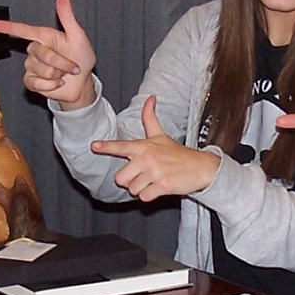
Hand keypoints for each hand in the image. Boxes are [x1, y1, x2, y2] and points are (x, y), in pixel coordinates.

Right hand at [0, 0, 96, 108]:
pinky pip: (36, 83)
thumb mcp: (78, 36)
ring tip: (64, 74)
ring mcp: (32, 66)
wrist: (82, 83)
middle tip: (72, 66)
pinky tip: (57, 83)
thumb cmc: (81, 58)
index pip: (23, 30)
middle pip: (41, 54)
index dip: (7, 27)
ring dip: (57, 74)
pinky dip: (51, 86)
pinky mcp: (32, 81)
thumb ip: (68, 17)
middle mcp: (36, 50)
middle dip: (61, 62)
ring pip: (41, 70)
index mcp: (44, 37)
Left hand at [89, 96, 219, 199]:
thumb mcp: (161, 135)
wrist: (200, 167)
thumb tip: (150, 97)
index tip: (94, 146)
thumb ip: (150, 118)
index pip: (121, 146)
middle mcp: (147, 158)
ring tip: (154, 180)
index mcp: (144, 146)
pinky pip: (144, 197)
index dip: (106, 147)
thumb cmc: (177, 153)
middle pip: (121, 178)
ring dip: (142, 189)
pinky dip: (150, 196)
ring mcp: (154, 172)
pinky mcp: (162, 185)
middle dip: (130, 181)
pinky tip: (159, 188)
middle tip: (144, 175)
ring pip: (132, 189)